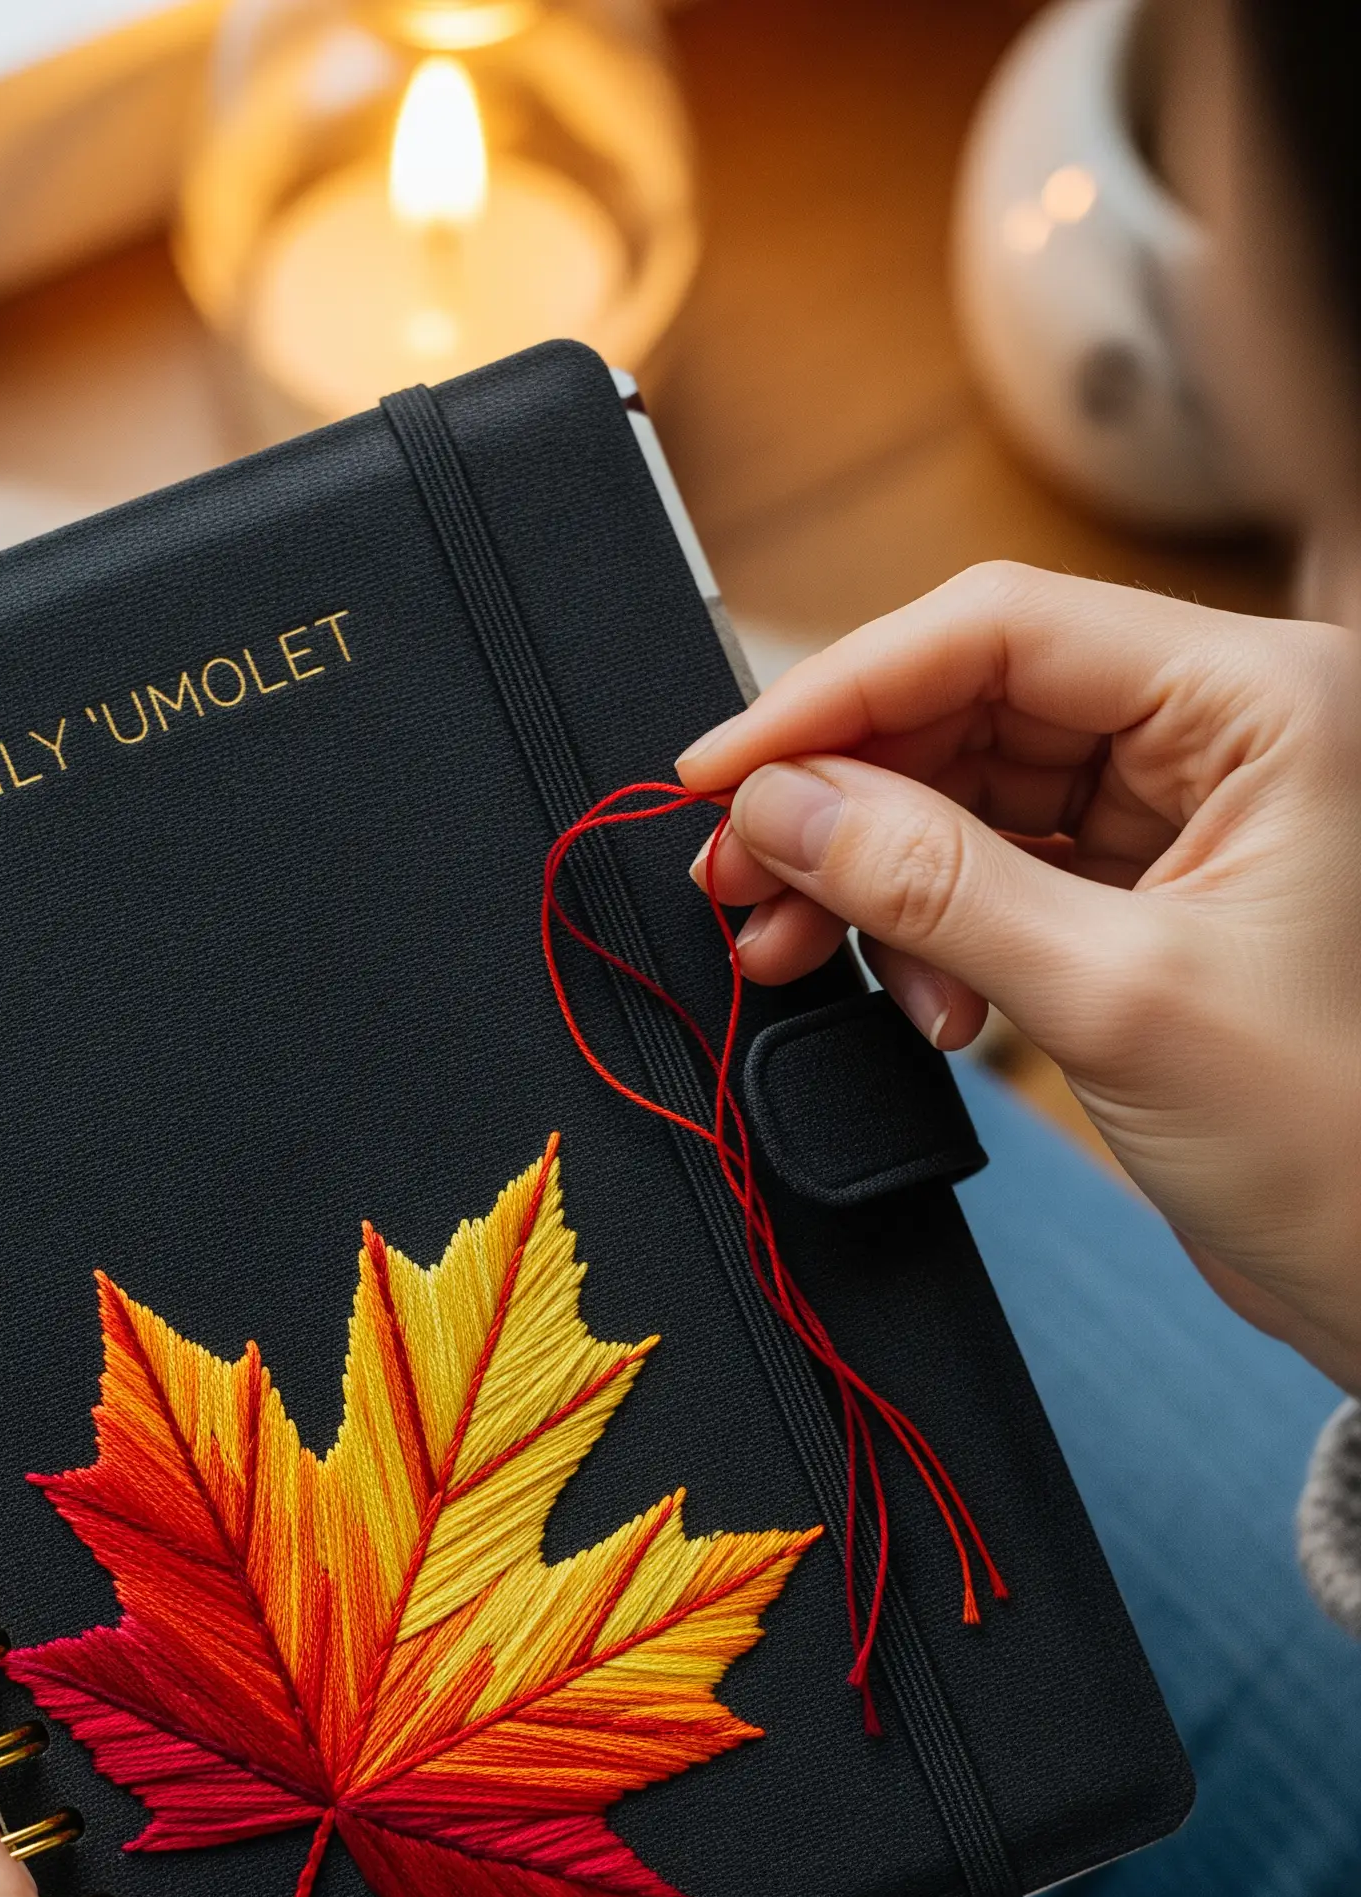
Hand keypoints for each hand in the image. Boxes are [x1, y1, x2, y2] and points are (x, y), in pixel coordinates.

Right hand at [678, 563, 1360, 1393]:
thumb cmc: (1341, 1141)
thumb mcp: (1113, 999)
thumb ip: (932, 886)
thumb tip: (781, 808)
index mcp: (1266, 700)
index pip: (1003, 629)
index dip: (840, 692)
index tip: (723, 768)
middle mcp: (1230, 731)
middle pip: (975, 702)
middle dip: (844, 796)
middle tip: (739, 879)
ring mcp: (1192, 810)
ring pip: (974, 788)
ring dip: (874, 872)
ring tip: (798, 951)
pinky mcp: (1157, 892)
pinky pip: (1003, 868)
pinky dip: (931, 926)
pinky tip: (918, 995)